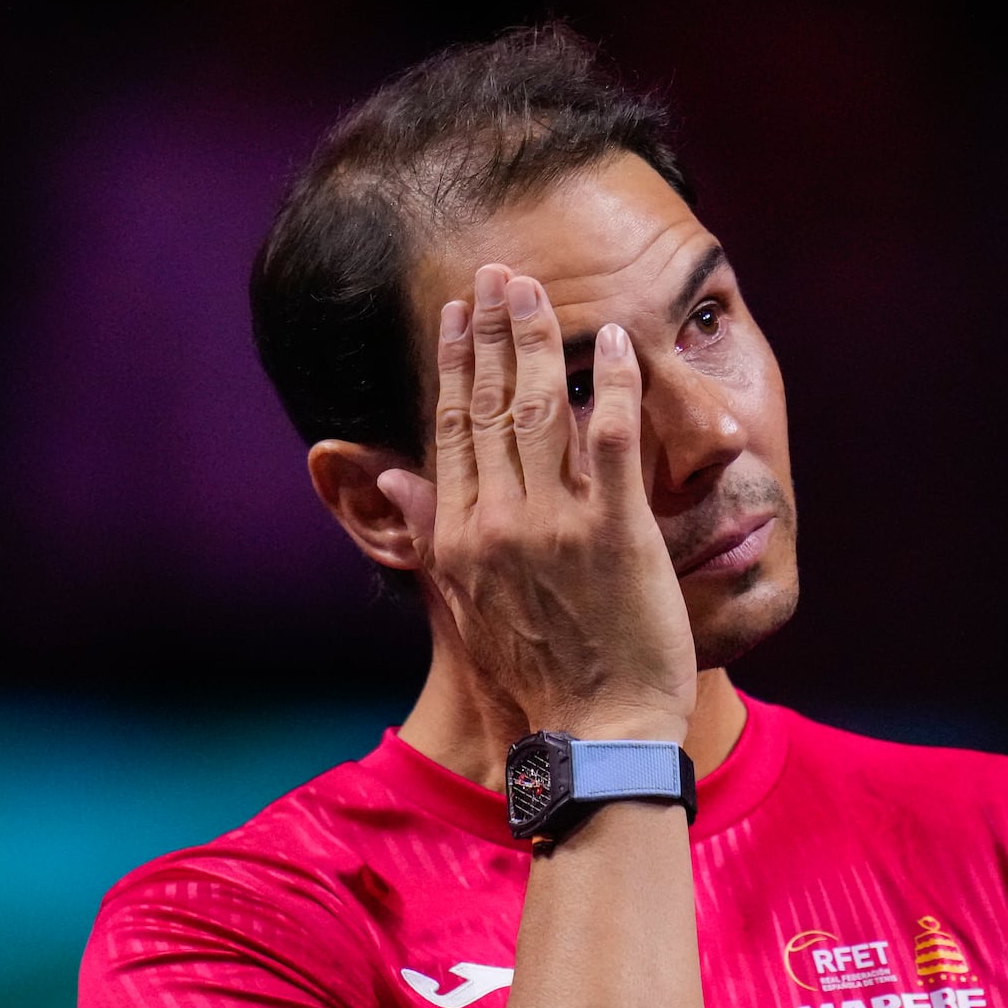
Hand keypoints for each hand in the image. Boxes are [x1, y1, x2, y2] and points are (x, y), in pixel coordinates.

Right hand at [379, 264, 697, 740]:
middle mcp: (497, 522)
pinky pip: (611, 441)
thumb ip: (433, 532)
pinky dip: (612, 385)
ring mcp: (554, 525)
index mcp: (461, 536)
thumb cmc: (537, 675)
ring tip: (535, 289)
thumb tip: (393, 477)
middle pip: (488, 405)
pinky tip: (613, 339)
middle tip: (497, 275)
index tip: (457, 315)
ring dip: (535, 340)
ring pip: (537, 410)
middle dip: (491, 331)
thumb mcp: (465, 605)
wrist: (596, 732)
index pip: (452, 429)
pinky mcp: (614, 533)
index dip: (453, 365)